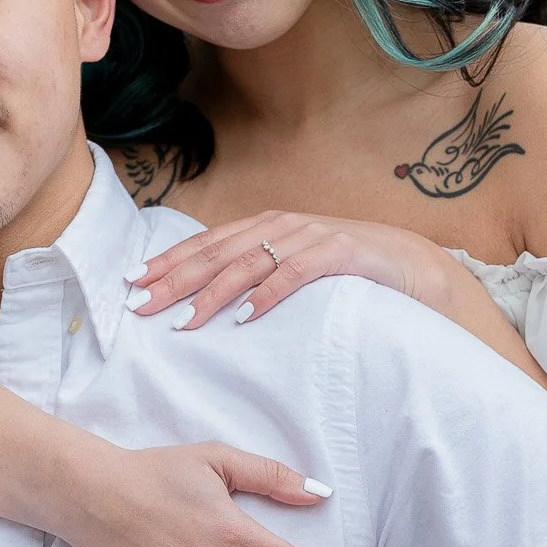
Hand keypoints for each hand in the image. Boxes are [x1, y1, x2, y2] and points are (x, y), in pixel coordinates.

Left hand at [129, 211, 472, 328]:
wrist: (415, 266)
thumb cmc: (349, 272)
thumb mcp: (295, 268)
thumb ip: (258, 273)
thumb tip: (208, 298)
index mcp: (266, 226)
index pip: (206, 244)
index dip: (167, 262)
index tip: (131, 283)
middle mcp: (282, 225)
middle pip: (217, 252)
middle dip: (174, 279)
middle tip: (140, 305)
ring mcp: (311, 236)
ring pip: (249, 263)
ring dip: (212, 293)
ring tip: (183, 320)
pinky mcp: (341, 252)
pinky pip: (296, 274)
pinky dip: (268, 295)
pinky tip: (244, 317)